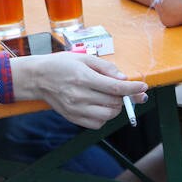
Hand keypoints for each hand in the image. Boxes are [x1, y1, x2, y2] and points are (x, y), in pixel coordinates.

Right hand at [10, 53, 147, 129]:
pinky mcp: (73, 118)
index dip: (133, 88)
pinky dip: (104, 116)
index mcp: (83, 78)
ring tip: (111, 96)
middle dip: (125, 96)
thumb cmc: (60, 64)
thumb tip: (123, 79)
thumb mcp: (83, 57)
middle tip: (126, 90)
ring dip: (116, 107)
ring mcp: (76, 109)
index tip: (143, 86)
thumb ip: (105, 67)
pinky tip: (100, 105)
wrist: (38, 78)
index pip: (116, 88)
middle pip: (114, 102)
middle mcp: (80, 96)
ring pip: (108, 115)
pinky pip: (98, 123)